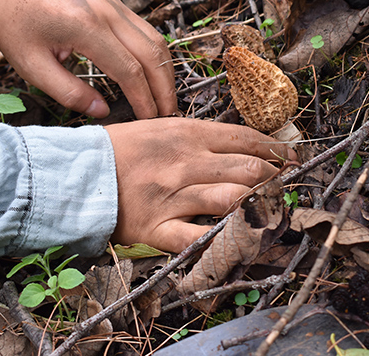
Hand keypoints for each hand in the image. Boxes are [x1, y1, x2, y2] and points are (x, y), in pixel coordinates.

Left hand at [0, 0, 176, 118]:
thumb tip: (103, 111)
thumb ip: (69, 92)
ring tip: (164, 98)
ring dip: (164, 71)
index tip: (148, 121)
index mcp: (85, 26)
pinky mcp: (114, 2)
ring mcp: (114, 3)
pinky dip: (154, 55)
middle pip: (152, 53)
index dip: (142, 99)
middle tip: (168, 115)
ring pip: (155, 39)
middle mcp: (107, 11)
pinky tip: (152, 74)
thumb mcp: (32, 66)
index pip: (129, 69)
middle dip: (164, 88)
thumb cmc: (14, 26)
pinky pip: (144, 30)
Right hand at [105, 118, 297, 252]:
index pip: (246, 139)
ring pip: (233, 200)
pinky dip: (222, 242)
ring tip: (274, 208)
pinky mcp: (158, 227)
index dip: (276, 149)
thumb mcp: (162, 128)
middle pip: (249, 169)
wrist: (77, 173)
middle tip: (289, 185)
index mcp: (188, 134)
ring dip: (261, 205)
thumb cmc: (121, 148)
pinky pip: (198, 239)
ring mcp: (174, 196)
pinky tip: (241, 240)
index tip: (291, 158)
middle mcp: (186, 163)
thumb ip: (199, 137)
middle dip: (277, 178)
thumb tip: (239, 146)